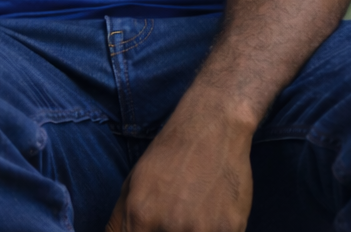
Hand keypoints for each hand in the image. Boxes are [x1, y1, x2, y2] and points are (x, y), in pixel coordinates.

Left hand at [105, 104, 252, 231]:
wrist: (211, 129)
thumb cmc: (168, 156)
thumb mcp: (132, 183)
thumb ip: (119, 221)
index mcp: (140, 215)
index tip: (149, 228)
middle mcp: (169, 225)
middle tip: (174, 215)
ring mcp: (202, 230)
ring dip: (192, 230)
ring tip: (194, 212)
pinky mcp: (231, 228)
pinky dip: (215, 230)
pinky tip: (212, 215)